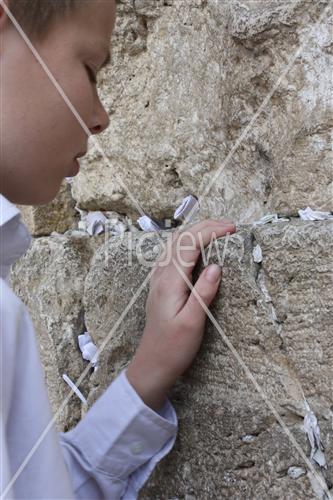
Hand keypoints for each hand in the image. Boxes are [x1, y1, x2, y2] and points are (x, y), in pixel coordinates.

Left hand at [126, 219, 236, 410]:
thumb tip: (217, 266)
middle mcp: (161, 275)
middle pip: (181, 238)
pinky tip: (197, 246)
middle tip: (230, 225)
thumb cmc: (174, 347)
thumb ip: (203, 293)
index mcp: (170, 281)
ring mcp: (158, 278)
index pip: (190, 244)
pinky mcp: (160, 284)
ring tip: (218, 230)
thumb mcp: (193, 323)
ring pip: (175, 243)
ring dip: (196, 231)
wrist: (153, 364)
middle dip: (205, 226)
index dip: (211, 231)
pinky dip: (187, 242)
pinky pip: (172, 253)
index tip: (233, 229)